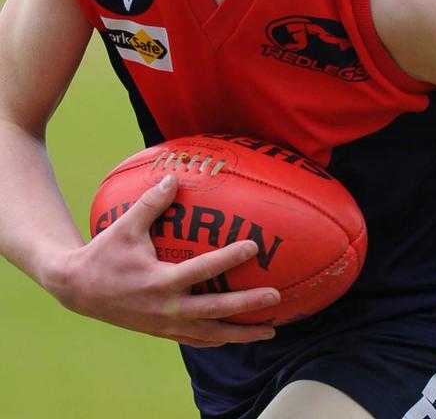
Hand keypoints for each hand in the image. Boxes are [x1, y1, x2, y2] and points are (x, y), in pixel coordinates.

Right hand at [47, 175, 280, 346]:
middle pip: (216, 310)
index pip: (203, 269)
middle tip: (276, 297)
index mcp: (160, 281)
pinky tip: (237, 337)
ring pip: (211, 334)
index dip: (229, 258)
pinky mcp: (162, 333)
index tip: (254, 246)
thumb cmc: (104, 254)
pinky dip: (218, 340)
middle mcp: (168, 308)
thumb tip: (172, 176)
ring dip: (241, 333)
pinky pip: (197, 340)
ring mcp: (166, 325)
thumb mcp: (124, 227)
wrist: (78, 290)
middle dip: (248, 305)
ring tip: (270, 331)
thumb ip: (151, 203)